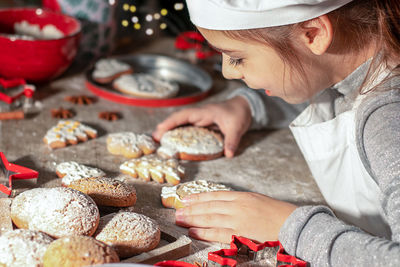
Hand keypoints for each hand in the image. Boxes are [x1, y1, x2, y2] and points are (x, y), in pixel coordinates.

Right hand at [152, 96, 251, 157]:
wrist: (244, 107)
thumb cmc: (239, 113)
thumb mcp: (237, 127)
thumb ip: (232, 141)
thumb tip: (228, 155)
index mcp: (205, 112)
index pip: (184, 115)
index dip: (171, 122)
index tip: (160, 129)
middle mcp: (199, 115)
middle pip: (178, 119)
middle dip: (165, 127)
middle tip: (154, 139)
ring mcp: (199, 119)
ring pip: (180, 123)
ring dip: (169, 130)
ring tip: (158, 141)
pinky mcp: (201, 123)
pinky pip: (187, 127)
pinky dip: (178, 132)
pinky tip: (172, 140)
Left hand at [175, 191, 296, 242]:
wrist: (294, 224)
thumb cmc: (278, 213)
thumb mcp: (258, 201)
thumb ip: (241, 202)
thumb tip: (224, 204)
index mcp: (242, 196)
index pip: (215, 195)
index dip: (199, 197)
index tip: (186, 198)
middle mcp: (238, 205)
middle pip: (209, 206)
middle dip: (191, 208)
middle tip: (177, 210)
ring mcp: (238, 219)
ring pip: (210, 218)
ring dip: (193, 218)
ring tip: (180, 219)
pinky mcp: (241, 234)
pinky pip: (218, 232)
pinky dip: (204, 232)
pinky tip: (193, 232)